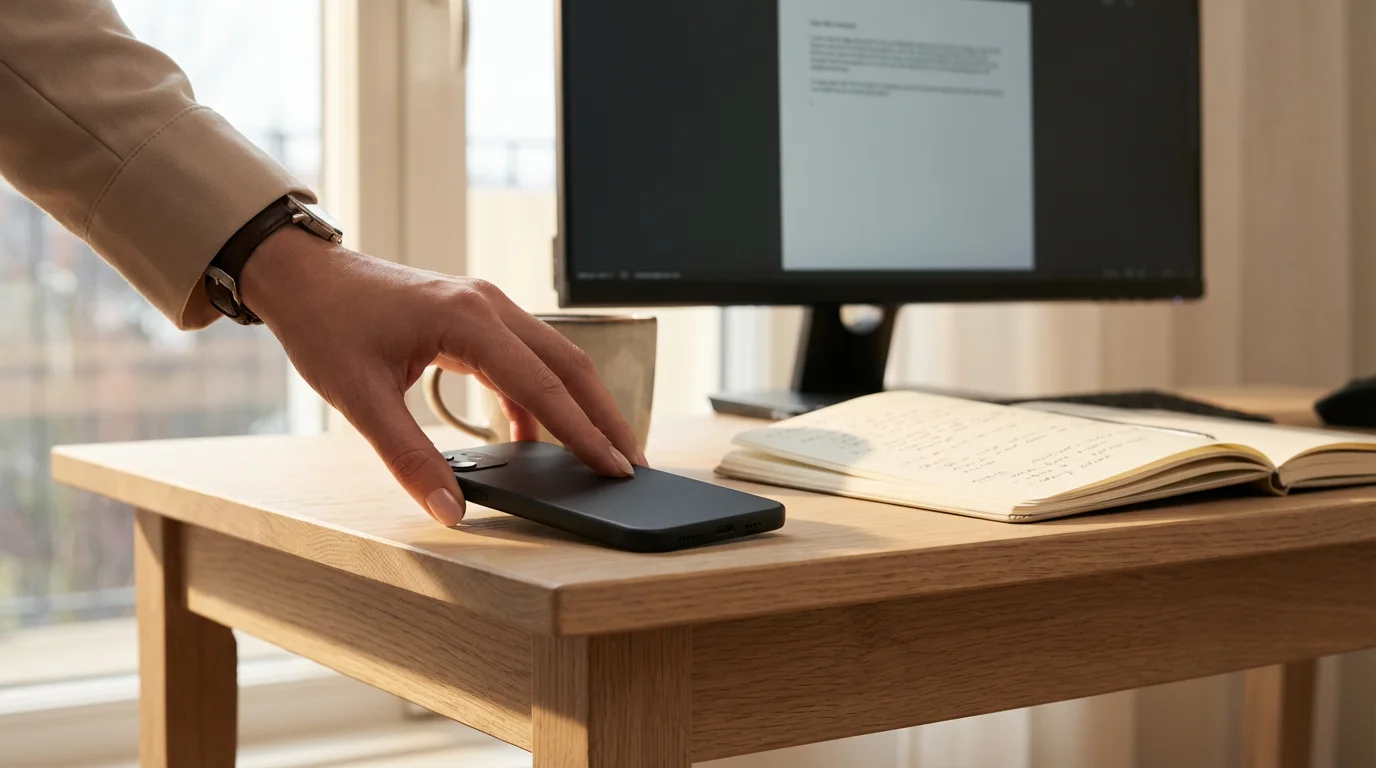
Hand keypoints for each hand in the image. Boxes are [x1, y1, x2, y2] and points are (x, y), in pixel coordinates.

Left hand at [238, 227, 644, 524]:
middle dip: (605, 416)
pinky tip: (535, 440)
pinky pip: (527, 359)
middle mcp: (489, 305)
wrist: (303, 276)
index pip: (543, 384)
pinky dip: (542, 398)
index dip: (583, 431)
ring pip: (557, 358)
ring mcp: (487, 306)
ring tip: (600, 453)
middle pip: (571, 364)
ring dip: (581, 405)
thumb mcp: (360, 400)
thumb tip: (449, 508)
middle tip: (630, 464)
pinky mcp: (478, 317)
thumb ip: (409, 458)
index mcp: (467, 319)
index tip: (614, 466)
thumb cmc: (327, 323)